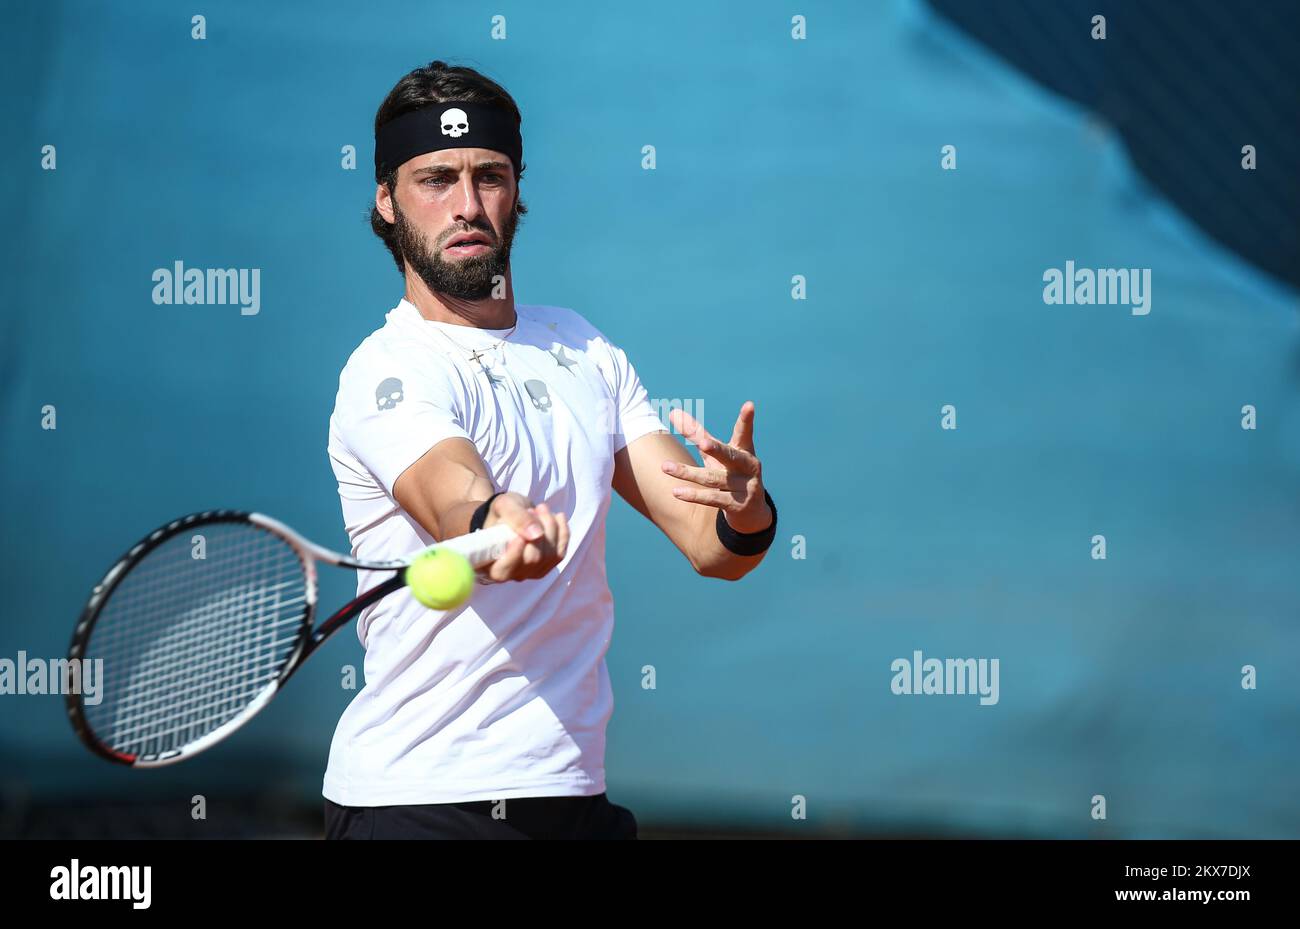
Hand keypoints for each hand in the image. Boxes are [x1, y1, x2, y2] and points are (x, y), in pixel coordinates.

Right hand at [479, 492, 569, 581]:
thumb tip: (536, 535)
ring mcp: (530, 572)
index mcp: (489, 564)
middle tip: (532, 509)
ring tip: (541, 509)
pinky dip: (563, 532)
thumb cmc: (502, 512)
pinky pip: (560, 553)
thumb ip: (516, 517)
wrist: (513, 513)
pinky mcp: (546, 566)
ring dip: (550, 527)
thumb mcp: (504, 506)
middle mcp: (510, 574)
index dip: (514, 554)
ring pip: (549, 555)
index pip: (503, 571)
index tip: (519, 534)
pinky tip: (558, 517)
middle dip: (538, 530)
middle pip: (532, 559)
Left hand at [662, 401, 771, 533]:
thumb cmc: (730, 473)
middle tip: (703, 444)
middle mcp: (747, 466)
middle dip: (717, 449)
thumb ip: (696, 433)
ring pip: (712, 478)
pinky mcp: (737, 505)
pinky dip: (694, 495)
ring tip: (665, 467)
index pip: (743, 432)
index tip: (750, 405)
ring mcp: (744, 486)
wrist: (751, 511)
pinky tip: (676, 492)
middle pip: (729, 456)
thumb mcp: (715, 454)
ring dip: (688, 473)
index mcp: (744, 450)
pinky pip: (712, 498)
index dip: (746, 419)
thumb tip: (672, 411)